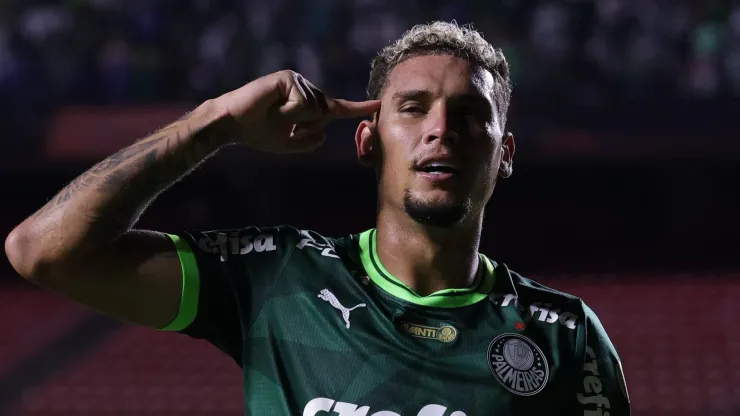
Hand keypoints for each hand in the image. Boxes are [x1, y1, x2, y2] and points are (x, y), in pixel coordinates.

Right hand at [213, 70, 380, 153]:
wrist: (232, 125)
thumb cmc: (257, 133)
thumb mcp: (288, 144)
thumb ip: (309, 141)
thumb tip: (324, 132)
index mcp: (308, 104)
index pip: (336, 108)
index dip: (357, 109)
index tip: (377, 106)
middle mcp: (306, 89)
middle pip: (325, 113)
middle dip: (305, 126)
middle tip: (279, 124)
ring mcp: (297, 82)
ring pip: (315, 109)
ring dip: (294, 120)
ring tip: (273, 116)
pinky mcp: (288, 78)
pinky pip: (302, 104)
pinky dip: (287, 113)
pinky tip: (272, 109)